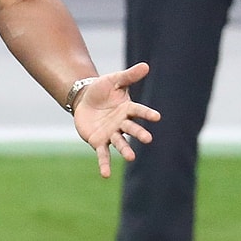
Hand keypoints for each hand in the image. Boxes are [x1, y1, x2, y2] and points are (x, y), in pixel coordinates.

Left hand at [71, 62, 160, 177]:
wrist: (84, 100)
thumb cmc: (102, 90)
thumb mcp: (113, 80)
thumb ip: (129, 76)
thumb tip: (146, 66)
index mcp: (127, 109)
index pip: (139, 111)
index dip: (147, 114)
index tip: (157, 117)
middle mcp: (122, 123)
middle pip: (132, 128)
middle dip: (139, 133)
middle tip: (148, 139)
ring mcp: (111, 133)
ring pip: (120, 142)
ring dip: (126, 149)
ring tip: (131, 157)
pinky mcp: (99, 141)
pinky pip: (103, 154)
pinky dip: (104, 164)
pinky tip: (105, 175)